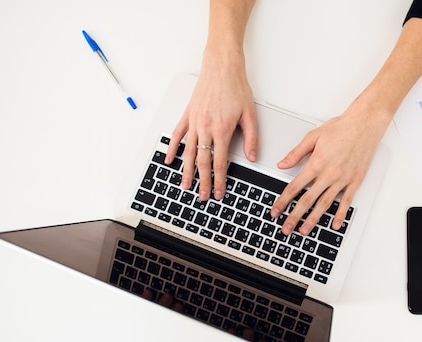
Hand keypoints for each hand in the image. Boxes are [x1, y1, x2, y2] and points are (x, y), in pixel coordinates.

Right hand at [165, 49, 257, 200]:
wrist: (221, 66)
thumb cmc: (236, 87)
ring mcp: (194, 121)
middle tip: (202, 196)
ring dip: (187, 171)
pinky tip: (169, 160)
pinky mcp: (188, 114)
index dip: (219, 180)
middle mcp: (205, 127)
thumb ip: (251, 138)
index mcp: (222, 129)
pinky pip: (178, 135)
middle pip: (203, 161)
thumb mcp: (250, 114)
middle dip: (202, 181)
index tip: (218, 192)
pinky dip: (172, 149)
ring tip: (185, 185)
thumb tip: (252, 157)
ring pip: (189, 152)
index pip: (219, 162)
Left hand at [270, 104, 388, 235]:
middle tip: (286, 229)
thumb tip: (282, 164)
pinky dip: (340, 214)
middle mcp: (329, 174)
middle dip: (295, 217)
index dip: (283, 201)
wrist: (364, 125)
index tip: (276, 211)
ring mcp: (343, 180)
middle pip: (308, 201)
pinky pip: (346, 202)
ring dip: (313, 219)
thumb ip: (296, 153)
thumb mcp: (313, 137)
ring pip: (325, 204)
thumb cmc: (341, 128)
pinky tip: (334, 224)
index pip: (295, 187)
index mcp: (316, 163)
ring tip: (304, 230)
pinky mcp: (355, 181)